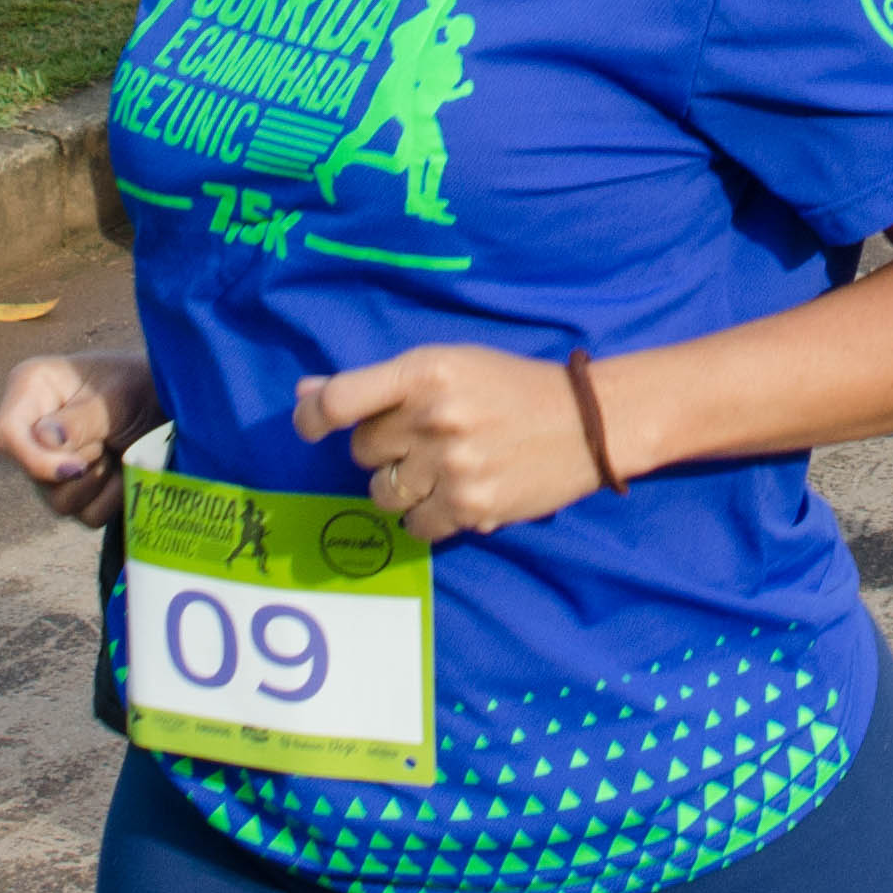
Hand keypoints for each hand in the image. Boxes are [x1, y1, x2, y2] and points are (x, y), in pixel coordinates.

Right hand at [0, 351, 163, 526]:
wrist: (176, 403)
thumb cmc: (143, 385)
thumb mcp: (118, 396)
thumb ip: (82, 419)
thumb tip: (45, 441)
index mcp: (32, 389)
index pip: (6, 435)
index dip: (34, 461)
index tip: (76, 468)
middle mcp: (33, 427)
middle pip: (34, 475)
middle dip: (80, 466)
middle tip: (109, 439)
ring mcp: (52, 463)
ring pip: (59, 502)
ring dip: (99, 482)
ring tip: (117, 449)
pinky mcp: (75, 489)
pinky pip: (86, 515)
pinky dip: (113, 497)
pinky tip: (125, 469)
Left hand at [297, 345, 605, 538]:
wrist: (588, 422)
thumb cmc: (509, 388)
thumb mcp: (448, 366)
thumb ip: (378, 384)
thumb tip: (305, 395)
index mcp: (426, 371)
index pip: (340, 400)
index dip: (311, 416)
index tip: (311, 425)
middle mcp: (435, 417)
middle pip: (361, 449)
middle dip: (384, 447)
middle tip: (423, 438)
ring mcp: (453, 466)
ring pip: (382, 493)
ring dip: (401, 486)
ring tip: (440, 468)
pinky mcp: (471, 507)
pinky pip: (414, 526)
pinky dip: (426, 516)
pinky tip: (455, 494)